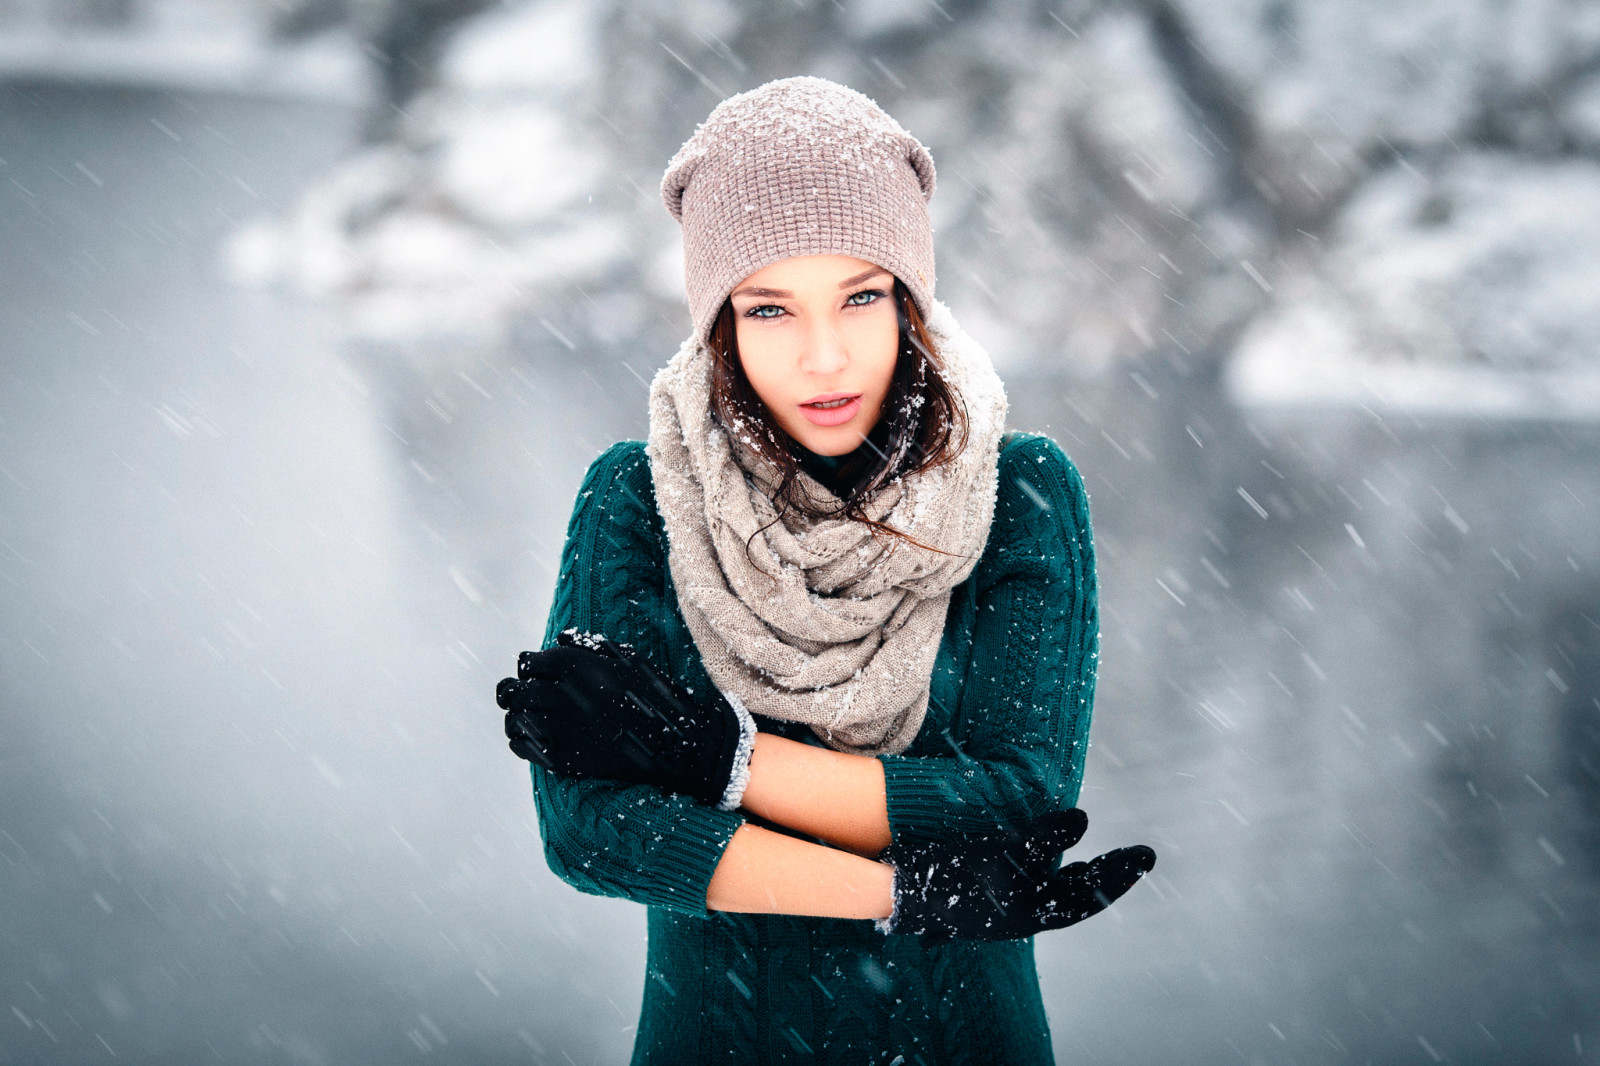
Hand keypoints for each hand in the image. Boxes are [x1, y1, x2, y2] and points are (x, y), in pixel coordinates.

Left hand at [495, 629, 751, 806]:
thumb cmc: (656, 696)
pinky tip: (533, 735)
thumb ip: (589, 646)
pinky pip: (522, 746)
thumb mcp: (628, 660)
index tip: (537, 670)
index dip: (530, 666)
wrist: (676, 745)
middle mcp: (563, 696)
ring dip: (517, 713)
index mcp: (578, 667)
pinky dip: (521, 738)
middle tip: (526, 691)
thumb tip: (556, 639)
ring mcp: (560, 729)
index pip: (530, 662)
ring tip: (527, 713)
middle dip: (518, 689)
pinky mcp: (562, 759)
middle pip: (516, 690)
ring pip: (514, 718)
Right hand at [881, 809, 1154, 941]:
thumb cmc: (949, 875)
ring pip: (1057, 891)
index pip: (1088, 894)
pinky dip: (1052, 870)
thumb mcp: (999, 852)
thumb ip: (1041, 837)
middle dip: (1109, 874)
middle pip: (1077, 894)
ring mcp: (1007, 905)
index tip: (1147, 855)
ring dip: (1082, 874)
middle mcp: (1024, 913)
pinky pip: (1034, 883)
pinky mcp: (992, 891)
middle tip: (1142, 855)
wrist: (896, 889)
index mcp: (1031, 912)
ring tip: (1104, 860)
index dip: (1118, 875)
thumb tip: (1083, 818)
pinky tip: (1058, 857)